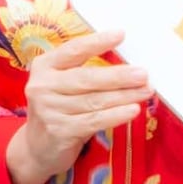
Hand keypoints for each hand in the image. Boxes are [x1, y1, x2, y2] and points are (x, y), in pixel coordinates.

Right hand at [2, 28, 154, 183]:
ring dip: (124, 96)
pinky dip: (116, 115)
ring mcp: (49, 110)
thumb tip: (128, 66)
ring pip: (94, 100)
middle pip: (86, 78)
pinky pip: (94, 120)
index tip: (121, 34)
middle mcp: (43, 86)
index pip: (73, 50)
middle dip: (119, 76)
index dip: (97, 42)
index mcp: (44, 67)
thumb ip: (85, 74)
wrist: (37, 149)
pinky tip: (132, 110)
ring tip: (145, 91)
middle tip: (143, 74)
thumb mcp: (62, 87)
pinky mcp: (59, 131)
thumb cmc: (58, 111)